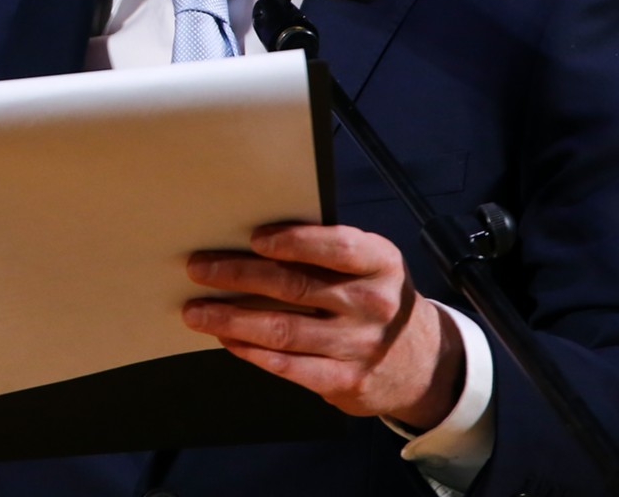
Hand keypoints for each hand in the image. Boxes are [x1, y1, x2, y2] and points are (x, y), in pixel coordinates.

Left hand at [182, 223, 462, 427]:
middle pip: (294, 287)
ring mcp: (360, 345)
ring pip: (283, 330)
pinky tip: (228, 340)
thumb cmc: (373, 298)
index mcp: (380, 263)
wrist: (421, 362)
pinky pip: (289, 366)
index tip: (254, 238)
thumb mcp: (368, 266)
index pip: (337, 247)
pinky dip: (252, 352)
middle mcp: (373, 304)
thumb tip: (251, 241)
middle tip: (198, 269)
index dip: (294, 242)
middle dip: (238, 275)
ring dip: (231, 319)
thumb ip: (325, 252)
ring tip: (197, 311)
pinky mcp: (346, 380)